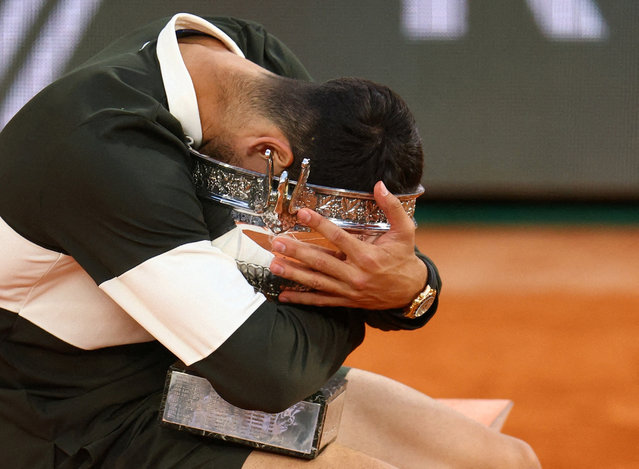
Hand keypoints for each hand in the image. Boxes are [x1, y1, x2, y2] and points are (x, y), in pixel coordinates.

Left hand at [268, 181, 427, 309]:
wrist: (411, 291)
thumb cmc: (405, 258)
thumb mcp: (405, 230)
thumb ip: (392, 207)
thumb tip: (380, 185)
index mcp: (368, 256)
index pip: (338, 237)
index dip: (319, 224)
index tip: (302, 213)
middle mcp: (356, 275)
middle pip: (321, 261)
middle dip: (297, 252)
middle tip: (278, 243)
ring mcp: (350, 290)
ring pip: (317, 282)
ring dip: (294, 274)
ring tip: (275, 265)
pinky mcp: (347, 301)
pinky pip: (321, 300)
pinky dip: (302, 299)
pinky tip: (284, 295)